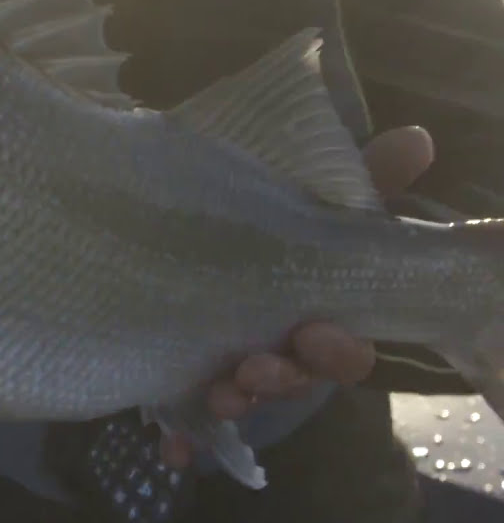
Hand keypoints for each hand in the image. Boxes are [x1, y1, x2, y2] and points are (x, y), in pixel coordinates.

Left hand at [159, 125, 435, 467]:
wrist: (185, 238)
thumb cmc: (267, 223)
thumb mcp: (314, 198)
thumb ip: (364, 179)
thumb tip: (415, 139)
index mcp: (315, 316)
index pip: (342, 349)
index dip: (338, 350)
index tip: (317, 332)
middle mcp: (278, 349)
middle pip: (290, 379)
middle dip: (279, 377)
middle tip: (256, 365)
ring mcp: (232, 367)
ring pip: (241, 395)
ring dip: (233, 399)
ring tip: (217, 389)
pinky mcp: (184, 377)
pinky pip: (186, 421)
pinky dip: (183, 437)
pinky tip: (173, 449)